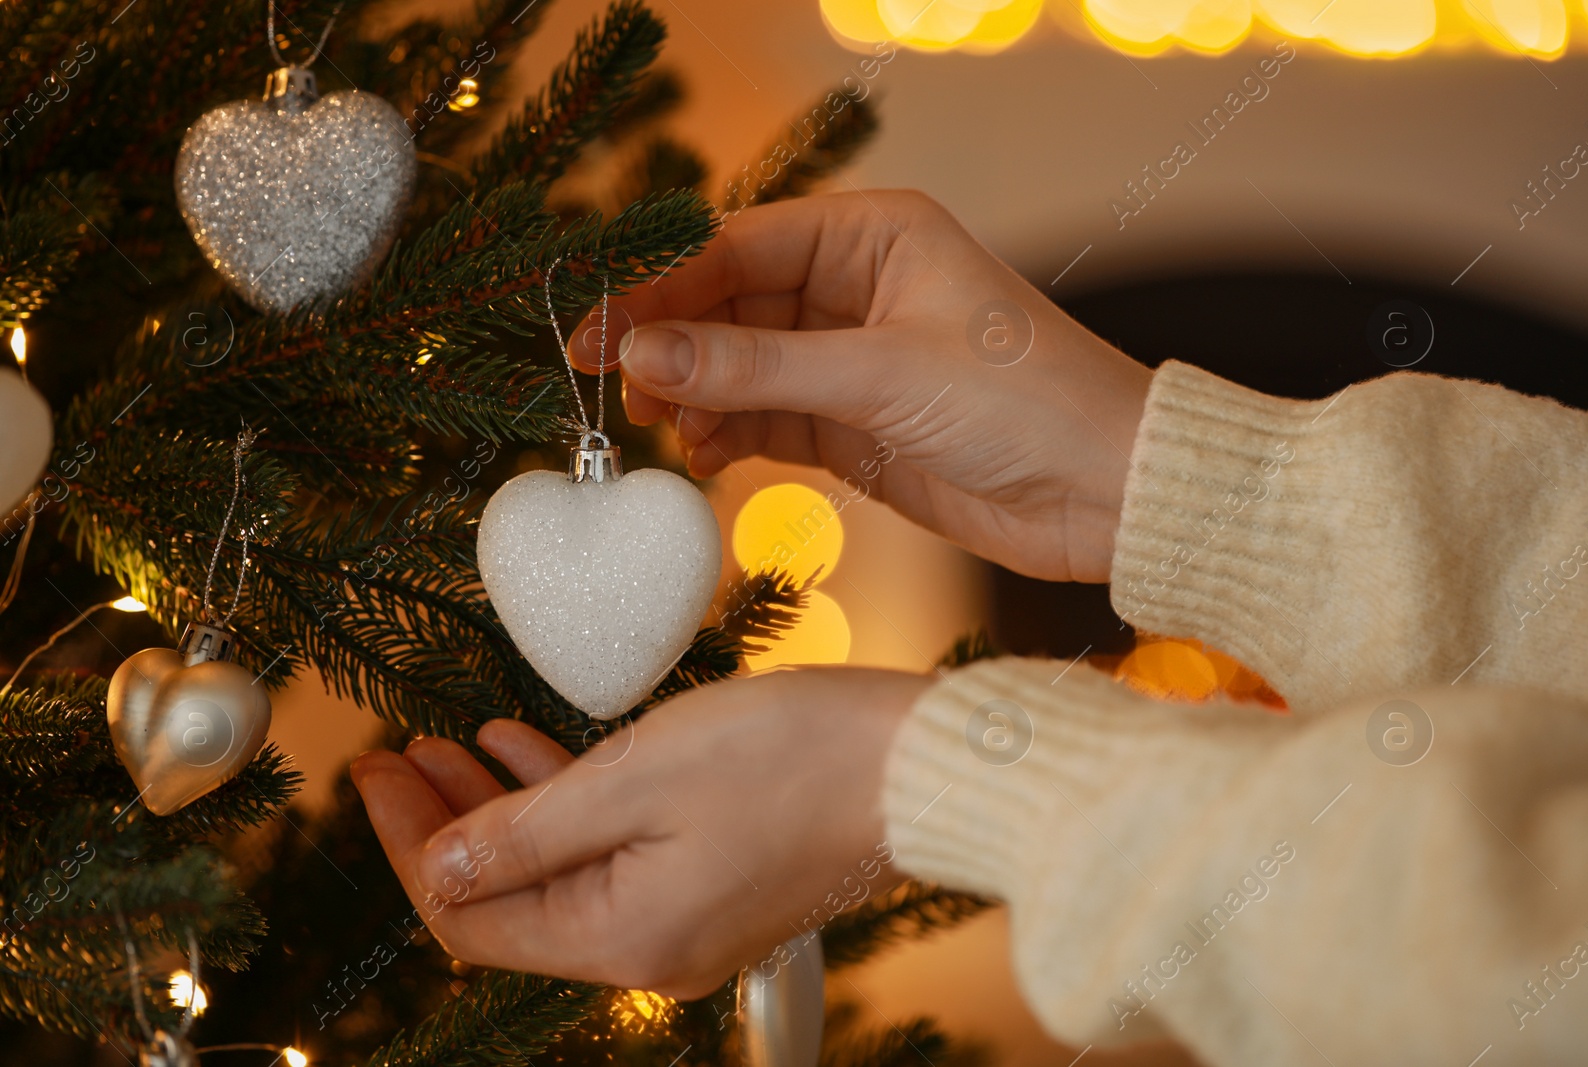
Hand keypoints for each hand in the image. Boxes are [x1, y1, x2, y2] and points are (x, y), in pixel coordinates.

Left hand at [350, 667, 927, 997]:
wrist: (919, 765)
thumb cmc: (789, 760)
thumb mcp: (634, 778)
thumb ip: (525, 830)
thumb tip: (442, 869)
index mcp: (621, 938)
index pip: (471, 915)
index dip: (410, 846)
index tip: (373, 770)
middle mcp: (649, 949)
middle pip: (511, 899)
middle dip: (448, 824)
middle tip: (402, 752)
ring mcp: (686, 920)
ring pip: (560, 872)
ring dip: (503, 808)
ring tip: (453, 742)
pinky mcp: (717, 884)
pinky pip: (613, 857)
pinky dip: (566, 807)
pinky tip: (533, 750)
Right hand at [571, 190, 1152, 582]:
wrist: (1110, 495)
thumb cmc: (1026, 401)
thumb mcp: (880, 376)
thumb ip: (755, 368)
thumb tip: (642, 355)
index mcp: (875, 234)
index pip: (738, 246)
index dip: (659, 286)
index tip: (594, 328)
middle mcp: (859, 288)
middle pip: (730, 305)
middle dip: (671, 345)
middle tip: (607, 385)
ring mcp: (854, 360)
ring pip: (741, 367)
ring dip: (696, 397)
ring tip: (659, 428)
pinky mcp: (856, 427)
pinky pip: (768, 420)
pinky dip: (731, 437)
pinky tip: (703, 455)